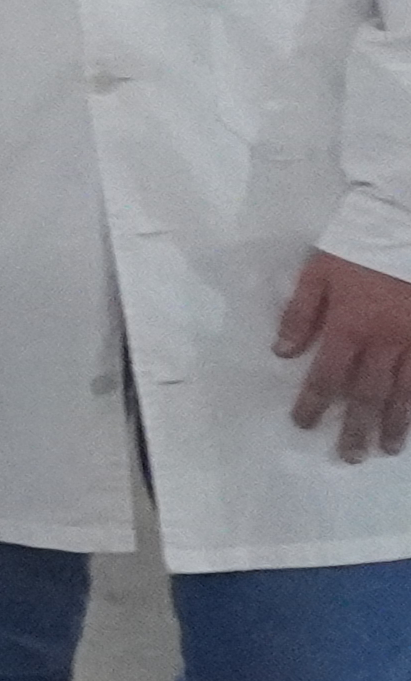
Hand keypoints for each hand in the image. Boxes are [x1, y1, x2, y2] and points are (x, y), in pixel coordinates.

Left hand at [279, 249, 410, 462]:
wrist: (402, 224)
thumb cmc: (356, 247)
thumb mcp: (317, 274)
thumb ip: (300, 314)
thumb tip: (282, 352)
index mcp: (349, 327)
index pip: (326, 376)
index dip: (314, 403)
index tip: (304, 425)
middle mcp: (384, 341)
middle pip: (368, 393)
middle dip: (358, 427)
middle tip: (351, 456)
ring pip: (406, 391)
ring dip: (396, 422)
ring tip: (388, 448)